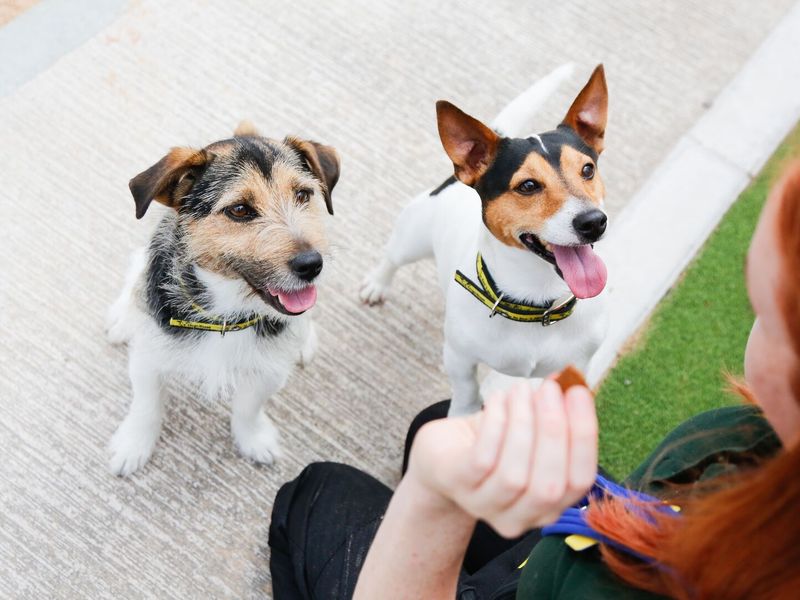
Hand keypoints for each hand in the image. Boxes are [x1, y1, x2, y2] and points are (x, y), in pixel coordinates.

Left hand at [405, 379, 597, 537]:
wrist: (441, 454)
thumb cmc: (491, 442)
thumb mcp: (528, 433)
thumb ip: (553, 418)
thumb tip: (570, 385)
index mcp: (550, 506)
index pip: (579, 481)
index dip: (584, 437)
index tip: (578, 393)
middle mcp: (521, 517)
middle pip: (549, 486)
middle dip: (553, 430)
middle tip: (550, 389)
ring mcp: (486, 506)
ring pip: (515, 475)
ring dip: (523, 423)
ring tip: (521, 389)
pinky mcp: (458, 486)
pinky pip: (482, 460)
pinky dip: (495, 425)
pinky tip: (497, 400)